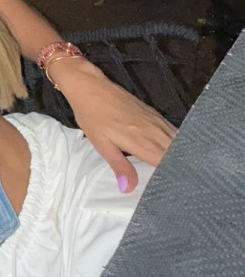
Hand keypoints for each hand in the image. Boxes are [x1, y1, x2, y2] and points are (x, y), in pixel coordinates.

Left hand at [48, 60, 176, 191]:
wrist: (91, 87)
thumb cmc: (94, 116)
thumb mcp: (102, 145)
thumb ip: (120, 166)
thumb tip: (129, 189)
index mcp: (144, 143)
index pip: (169, 165)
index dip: (175, 178)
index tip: (178, 189)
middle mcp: (156, 132)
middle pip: (178, 155)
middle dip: (183, 169)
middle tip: (185, 185)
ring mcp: (157, 122)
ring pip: (179, 143)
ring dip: (183, 157)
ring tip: (186, 173)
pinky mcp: (155, 114)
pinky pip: (173, 132)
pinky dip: (178, 143)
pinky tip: (177, 152)